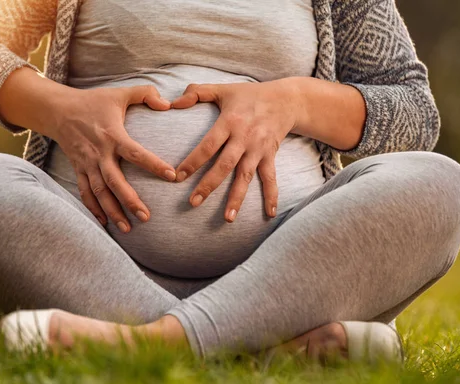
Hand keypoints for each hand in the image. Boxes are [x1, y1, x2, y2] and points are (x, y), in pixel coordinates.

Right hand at [50, 85, 176, 231]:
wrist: (57, 110)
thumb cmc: (93, 102)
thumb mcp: (120, 93)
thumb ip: (146, 94)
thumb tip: (168, 104)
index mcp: (113, 135)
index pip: (136, 153)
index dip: (154, 165)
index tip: (172, 176)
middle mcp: (99, 153)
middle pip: (114, 181)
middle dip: (130, 200)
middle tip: (146, 217)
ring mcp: (87, 164)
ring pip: (99, 192)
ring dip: (113, 211)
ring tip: (128, 229)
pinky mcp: (79, 170)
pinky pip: (85, 193)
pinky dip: (94, 209)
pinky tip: (105, 223)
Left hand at [172, 80, 299, 222]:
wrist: (286, 100)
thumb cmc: (249, 95)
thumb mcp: (223, 89)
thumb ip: (197, 93)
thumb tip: (173, 103)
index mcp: (230, 121)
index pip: (208, 145)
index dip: (193, 161)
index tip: (177, 176)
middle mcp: (244, 137)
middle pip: (225, 165)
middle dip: (209, 185)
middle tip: (193, 202)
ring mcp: (259, 149)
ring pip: (246, 176)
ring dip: (237, 197)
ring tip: (227, 218)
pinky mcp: (270, 156)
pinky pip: (270, 178)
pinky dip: (271, 196)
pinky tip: (269, 214)